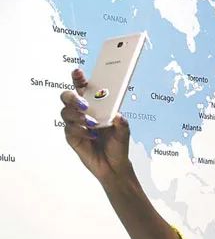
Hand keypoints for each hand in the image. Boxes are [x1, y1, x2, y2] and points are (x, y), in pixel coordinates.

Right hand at [59, 69, 132, 184]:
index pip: (83, 88)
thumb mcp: (124, 132)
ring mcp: (75, 124)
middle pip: (67, 97)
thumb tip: (118, 116)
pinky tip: (92, 136)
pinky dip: (81, 131)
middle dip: (73, 97)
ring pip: (66, 112)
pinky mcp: (72, 136)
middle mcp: (82, 112)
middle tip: (85, 104)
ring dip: (79, 116)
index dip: (78, 78)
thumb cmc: (118, 145)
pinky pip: (69, 129)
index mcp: (95, 105)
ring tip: (93, 124)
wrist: (114, 165)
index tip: (78, 72)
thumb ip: (122, 123)